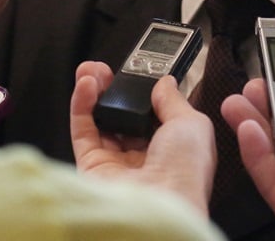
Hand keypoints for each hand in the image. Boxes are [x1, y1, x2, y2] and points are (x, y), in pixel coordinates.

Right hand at [70, 60, 215, 215]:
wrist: (159, 206)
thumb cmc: (185, 173)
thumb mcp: (193, 123)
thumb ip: (174, 99)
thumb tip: (164, 82)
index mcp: (174, 150)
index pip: (155, 114)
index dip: (145, 92)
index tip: (138, 71)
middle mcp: (144, 158)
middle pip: (124, 115)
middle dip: (116, 89)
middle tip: (109, 69)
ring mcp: (116, 163)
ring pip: (100, 120)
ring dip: (95, 91)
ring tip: (93, 70)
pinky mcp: (91, 167)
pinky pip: (83, 129)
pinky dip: (81, 103)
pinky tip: (86, 84)